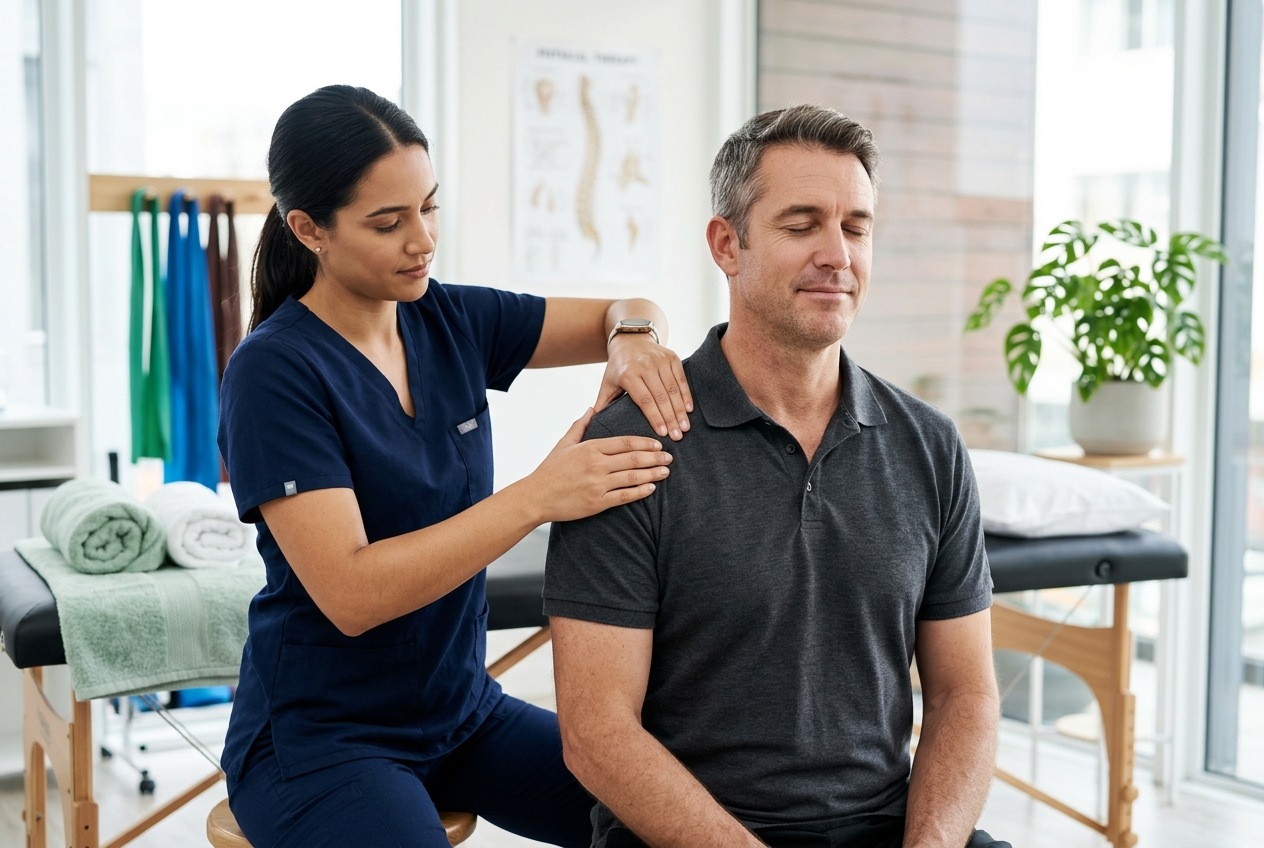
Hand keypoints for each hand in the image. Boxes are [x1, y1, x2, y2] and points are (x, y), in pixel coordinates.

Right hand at [528, 408, 671, 521]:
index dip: (644, 443)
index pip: (624, 442)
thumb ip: (580, 425)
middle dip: (654, 457)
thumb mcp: (564, 443)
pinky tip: (651, 488)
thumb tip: (591, 408)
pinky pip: (624, 496)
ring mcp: (598, 484)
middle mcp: (596, 464)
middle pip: (633, 458)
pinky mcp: (597, 502)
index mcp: (590, 448)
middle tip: (669, 457)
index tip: (657, 444)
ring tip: (666, 471)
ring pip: (632, 477)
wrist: (536, 496)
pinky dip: (640, 492)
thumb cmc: (550, 470)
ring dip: (652, 474)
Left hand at [597, 334, 692, 440]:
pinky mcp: (671, 357)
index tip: (663, 434)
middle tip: (677, 437)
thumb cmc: (619, 367)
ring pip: (673, 389)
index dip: (655, 417)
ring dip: (680, 410)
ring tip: (685, 427)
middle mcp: (645, 366)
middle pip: (661, 397)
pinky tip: (689, 410)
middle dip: (671, 418)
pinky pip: (681, 379)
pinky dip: (686, 395)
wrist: (631, 340)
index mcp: (628, 374)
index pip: (644, 400)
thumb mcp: (607, 383)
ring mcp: (660, 360)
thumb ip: (603, 403)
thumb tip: (595, 423)